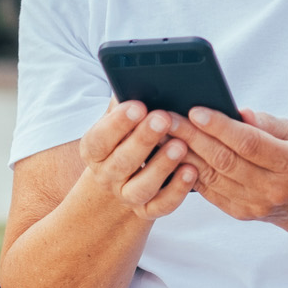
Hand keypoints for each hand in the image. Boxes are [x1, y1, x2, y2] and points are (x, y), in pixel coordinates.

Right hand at [76, 99, 199, 220]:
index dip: (117, 124)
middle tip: (163, 118)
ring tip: (180, 145)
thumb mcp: (120, 120)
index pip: (100, 138)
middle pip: (122, 161)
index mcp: (95, 149)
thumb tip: (137, 77)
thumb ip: (126, 101)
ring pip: (141, 188)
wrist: (123, 181)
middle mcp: (107, 175)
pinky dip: (177, 191)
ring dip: (161, 166)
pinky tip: (192, 171)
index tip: (138, 106)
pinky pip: (161, 205)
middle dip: (143, 139)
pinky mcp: (147, 211)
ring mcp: (127, 196)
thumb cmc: (126, 138)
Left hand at [168, 107, 287, 225]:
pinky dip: (188, 171)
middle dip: (192, 137)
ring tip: (162, 134)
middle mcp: (271, 188)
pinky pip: (208, 190)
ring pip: (211, 176)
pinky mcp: (239, 212)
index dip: (220, 127)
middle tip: (166, 119)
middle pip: (224, 160)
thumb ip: (268, 124)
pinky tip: (172, 156)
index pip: (249, 143)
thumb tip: (239, 113)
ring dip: (183, 154)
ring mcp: (253, 204)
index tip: (195, 111)